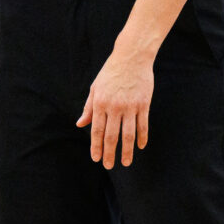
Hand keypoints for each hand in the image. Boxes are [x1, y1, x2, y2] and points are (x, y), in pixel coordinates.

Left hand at [78, 47, 154, 167]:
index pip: (96, 130)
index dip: (96, 146)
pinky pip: (143, 125)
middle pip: (111, 136)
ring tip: (126, 163)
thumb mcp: (95, 88)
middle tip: (109, 166)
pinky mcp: (143, 104)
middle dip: (109, 153)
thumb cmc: (111, 72)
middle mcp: (114, 107)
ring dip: (126, 151)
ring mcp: (130, 106)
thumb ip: (88, 108)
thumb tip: (80, 124)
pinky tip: (140, 147)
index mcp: (100, 103)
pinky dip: (142, 138)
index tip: (96, 159)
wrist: (132, 57)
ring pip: (128, 134)